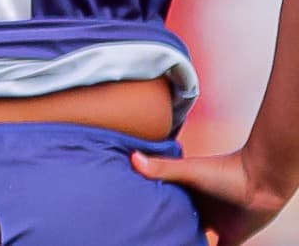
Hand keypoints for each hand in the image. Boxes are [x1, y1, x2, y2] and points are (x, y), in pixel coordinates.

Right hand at [133, 147, 291, 244]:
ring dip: (183, 239)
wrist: (262, 181)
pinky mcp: (230, 237)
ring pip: (192, 235)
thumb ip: (163, 168)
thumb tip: (132, 158)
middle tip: (146, 233)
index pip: (163, 199)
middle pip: (176, 218)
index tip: (132, 210)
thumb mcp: (189, 170)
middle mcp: (197, 206)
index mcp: (184, 189)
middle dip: (165, 224)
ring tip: (163, 243)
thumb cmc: (225, 170)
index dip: (149, 204)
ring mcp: (213, 222)